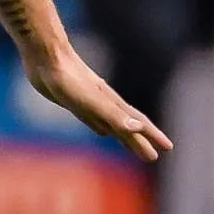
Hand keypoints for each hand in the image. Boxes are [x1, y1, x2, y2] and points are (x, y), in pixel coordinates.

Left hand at [27, 49, 171, 161]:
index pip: (138, 123)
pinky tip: (101, 131)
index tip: (168, 148)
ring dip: (123, 135)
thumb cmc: (68, 79)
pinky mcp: (73, 100)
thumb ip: (113, 115)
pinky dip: (100, 126)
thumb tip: (138, 128)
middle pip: (127, 126)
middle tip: (152, 158)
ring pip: (111, 123)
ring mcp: (89, 101)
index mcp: (112, 104)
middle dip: (140, 142)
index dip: (152, 136)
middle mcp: (104, 103)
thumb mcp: (91, 100)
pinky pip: (92, 119)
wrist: (45, 56)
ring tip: (131, 143)